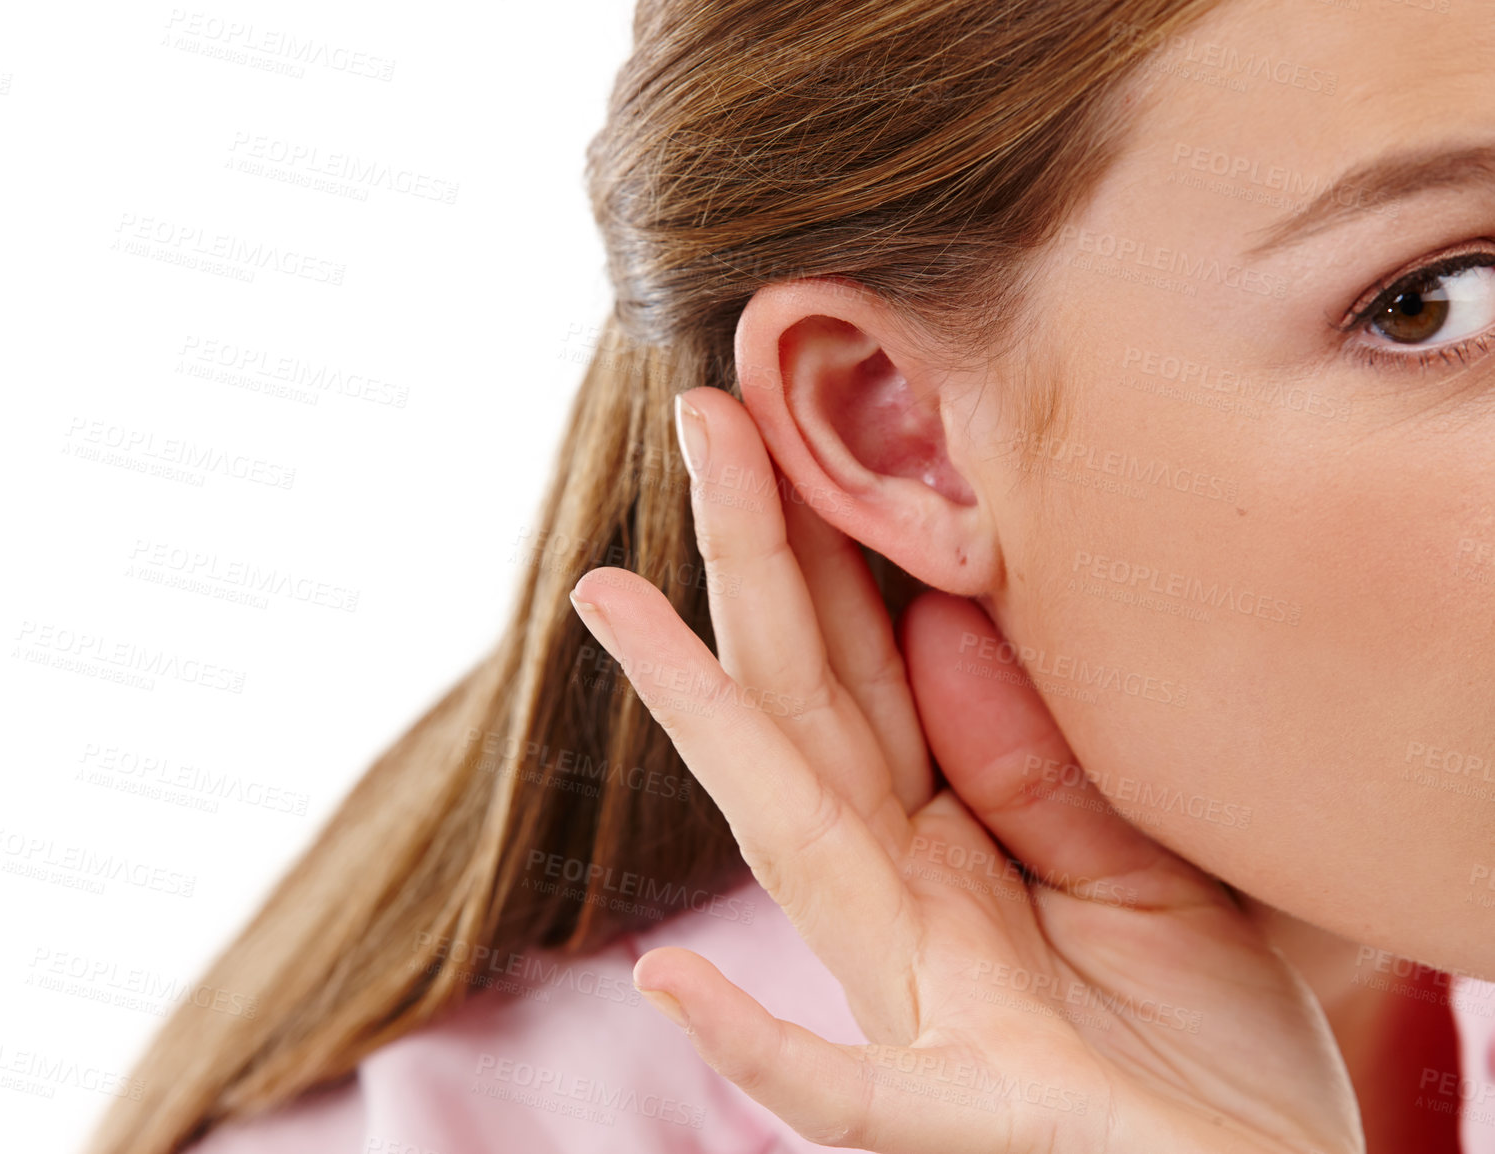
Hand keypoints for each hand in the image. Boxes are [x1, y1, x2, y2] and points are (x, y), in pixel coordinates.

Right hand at [566, 386, 1361, 1153]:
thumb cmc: (1205, 1053)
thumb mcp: (1142, 873)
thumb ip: (1040, 772)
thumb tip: (944, 632)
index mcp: (946, 843)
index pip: (862, 670)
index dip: (817, 544)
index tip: (777, 424)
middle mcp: (903, 904)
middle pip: (807, 706)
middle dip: (751, 559)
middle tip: (700, 414)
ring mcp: (919, 1006)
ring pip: (791, 838)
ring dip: (700, 721)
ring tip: (615, 603)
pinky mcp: (964, 1118)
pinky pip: (844, 1091)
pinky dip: (755, 1042)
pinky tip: (663, 984)